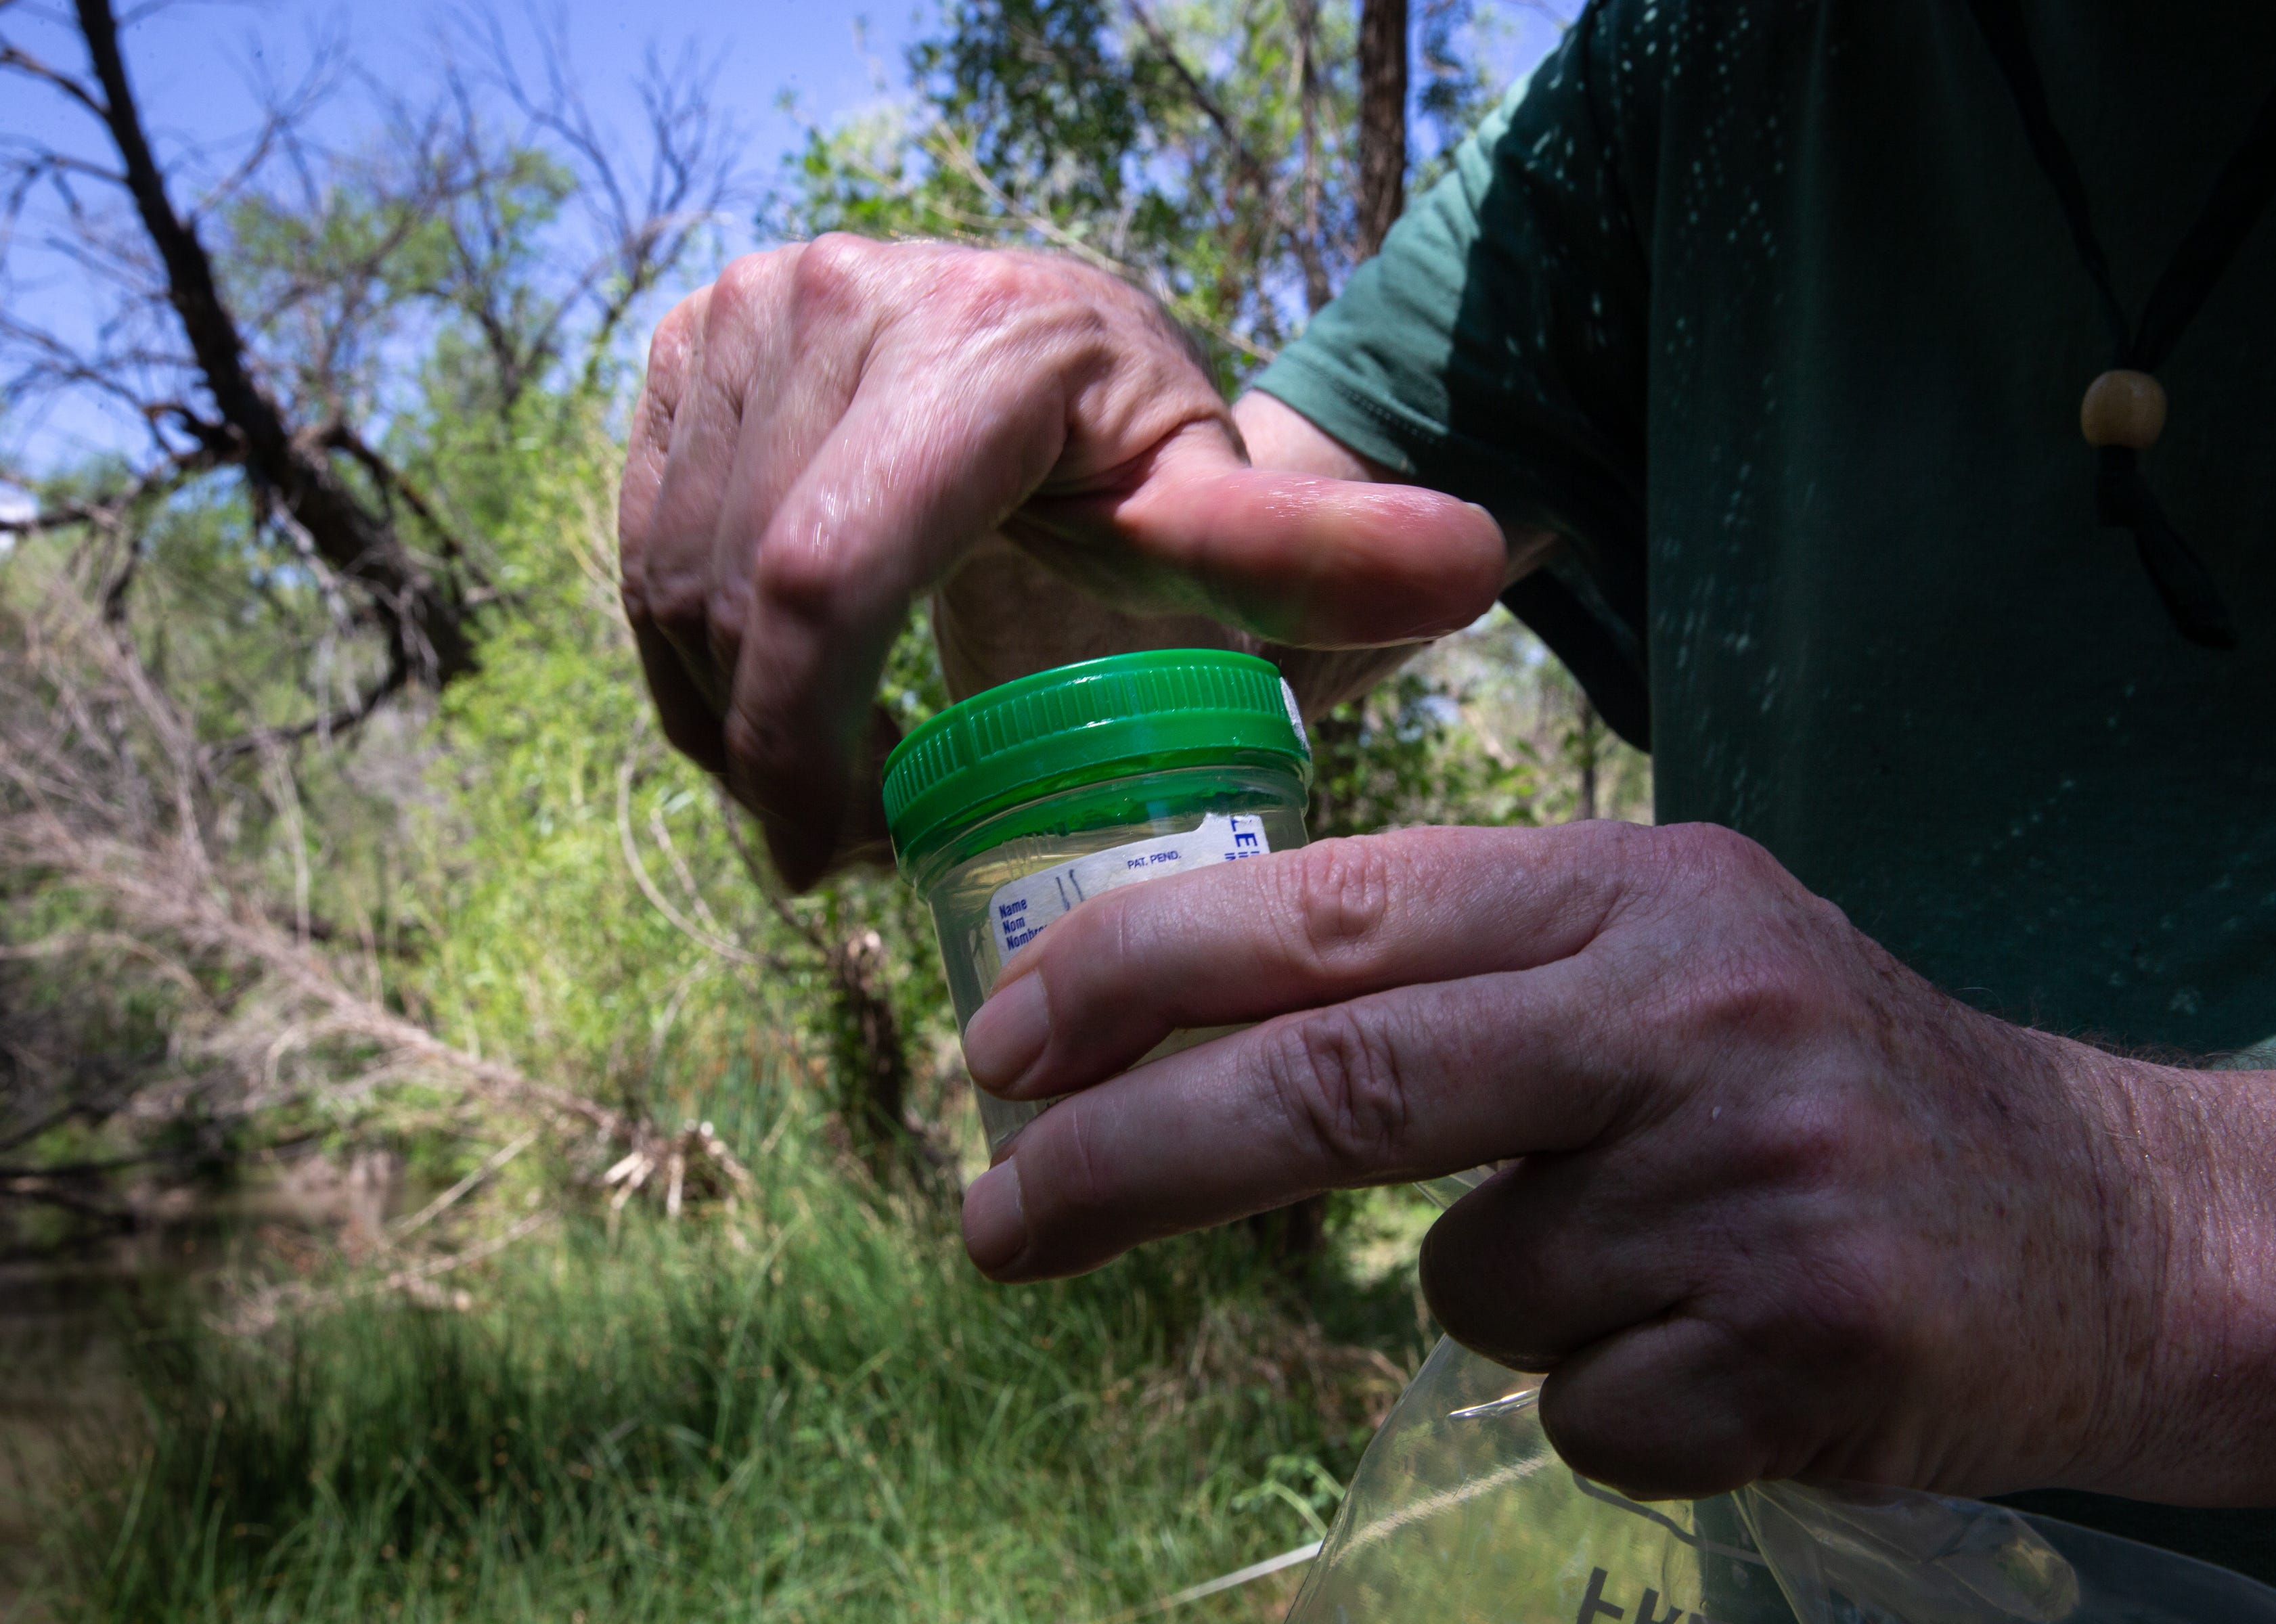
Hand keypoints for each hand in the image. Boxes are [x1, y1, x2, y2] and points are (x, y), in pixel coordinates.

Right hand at [615, 237, 1504, 885]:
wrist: (1045, 357)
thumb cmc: (1139, 458)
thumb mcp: (1212, 511)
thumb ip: (1311, 549)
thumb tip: (1470, 563)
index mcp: (966, 346)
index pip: (825, 575)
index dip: (804, 746)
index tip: (834, 860)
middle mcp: (826, 299)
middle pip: (735, 597)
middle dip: (773, 751)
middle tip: (848, 841)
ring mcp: (734, 318)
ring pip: (674, 587)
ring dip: (730, 719)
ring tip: (825, 777)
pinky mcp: (679, 355)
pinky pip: (639, 559)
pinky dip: (691, 665)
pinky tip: (771, 704)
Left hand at [952, 821, 2275, 1511]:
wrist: (2113, 1229)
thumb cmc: (1829, 1080)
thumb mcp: (1665, 959)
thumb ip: (1466, 975)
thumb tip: (1200, 1033)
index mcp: (1640, 888)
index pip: (1332, 910)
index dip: (1140, 976)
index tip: (1005, 1049)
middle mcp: (1692, 1010)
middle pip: (1334, 1084)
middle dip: (1124, 1159)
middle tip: (991, 1220)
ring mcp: (1750, 1185)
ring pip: (1466, 1284)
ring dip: (1515, 1294)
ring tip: (1665, 1257)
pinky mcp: (1796, 1353)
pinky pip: (1579, 1408)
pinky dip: (1617, 1397)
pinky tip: (1733, 1344)